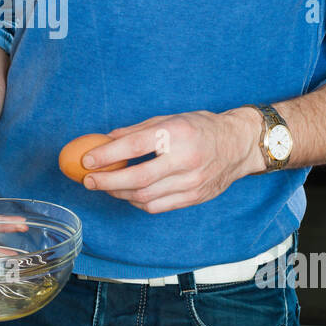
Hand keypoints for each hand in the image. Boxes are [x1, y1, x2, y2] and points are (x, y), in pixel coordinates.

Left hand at [80, 108, 262, 213]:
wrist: (238, 145)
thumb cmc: (201, 128)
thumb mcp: (170, 118)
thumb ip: (137, 130)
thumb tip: (106, 140)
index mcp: (177, 133)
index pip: (135, 146)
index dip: (107, 155)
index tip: (87, 160)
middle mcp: (185, 159)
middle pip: (137, 178)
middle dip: (107, 182)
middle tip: (89, 180)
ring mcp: (191, 182)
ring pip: (145, 197)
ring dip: (119, 194)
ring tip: (106, 187)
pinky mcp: (194, 197)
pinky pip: (158, 206)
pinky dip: (137, 203)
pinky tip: (128, 194)